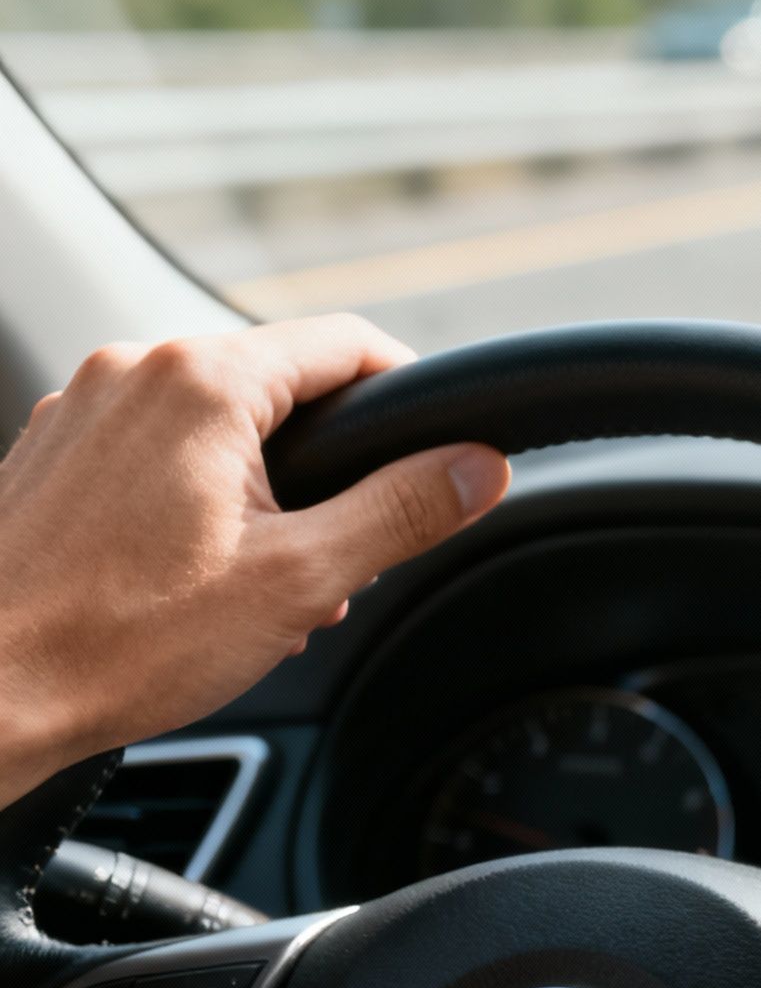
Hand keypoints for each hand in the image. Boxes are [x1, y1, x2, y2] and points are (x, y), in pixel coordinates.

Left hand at [0, 316, 508, 806]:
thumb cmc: (118, 644)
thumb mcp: (300, 580)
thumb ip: (403, 511)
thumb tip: (480, 467)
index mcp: (202, 382)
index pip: (349, 343)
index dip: (412, 393)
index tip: (440, 448)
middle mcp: (135, 373)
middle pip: (283, 386)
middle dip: (331, 467)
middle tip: (340, 557)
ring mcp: (83, 410)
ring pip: (219, 423)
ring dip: (266, 490)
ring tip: (264, 585)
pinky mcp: (52, 454)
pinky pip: (157, 449)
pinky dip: (199, 498)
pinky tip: (198, 580)